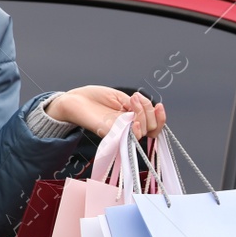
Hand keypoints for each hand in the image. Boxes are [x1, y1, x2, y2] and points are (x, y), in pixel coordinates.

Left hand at [44, 86, 164, 139]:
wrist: (75, 100)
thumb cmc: (96, 98)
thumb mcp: (121, 97)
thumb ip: (136, 105)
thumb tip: (151, 110)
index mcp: (132, 118)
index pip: (154, 125)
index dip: (161, 117)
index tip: (159, 105)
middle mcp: (128, 127)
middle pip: (152, 128)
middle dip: (149, 111)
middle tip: (135, 99)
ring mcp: (120, 132)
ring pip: (143, 132)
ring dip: (143, 116)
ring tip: (132, 102)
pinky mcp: (110, 135)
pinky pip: (128, 139)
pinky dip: (135, 131)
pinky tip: (134, 121)